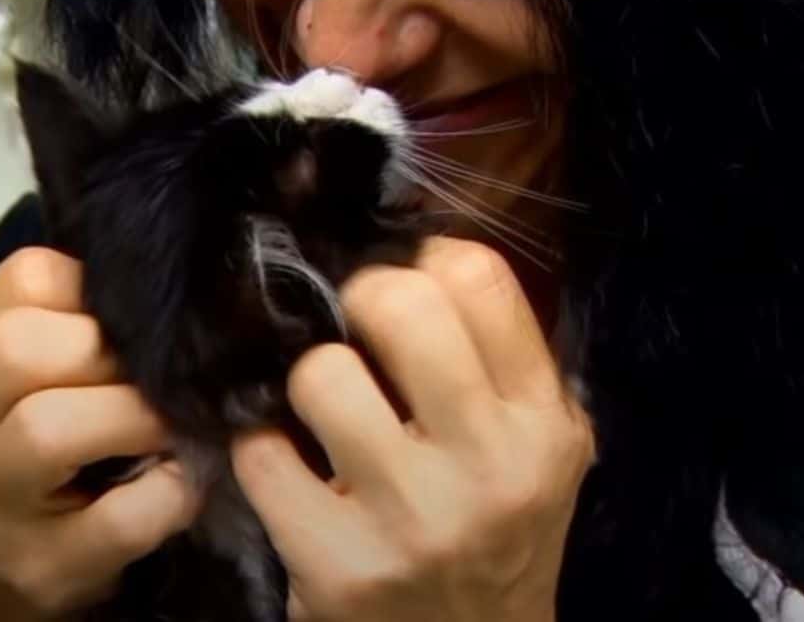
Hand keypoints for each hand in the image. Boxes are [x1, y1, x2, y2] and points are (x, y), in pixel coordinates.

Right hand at [0, 248, 200, 620]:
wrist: (8, 581)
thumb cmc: (38, 460)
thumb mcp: (22, 384)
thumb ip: (64, 327)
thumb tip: (160, 282)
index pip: (20, 280)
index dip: (91, 290)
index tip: (122, 323)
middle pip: (14, 348)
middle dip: (105, 351)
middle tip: (153, 375)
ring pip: (44, 429)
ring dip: (134, 415)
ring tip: (173, 424)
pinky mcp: (39, 569)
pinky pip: (116, 519)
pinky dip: (169, 493)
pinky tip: (183, 481)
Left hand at [231, 237, 592, 621]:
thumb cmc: (497, 532)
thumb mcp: (537, 447)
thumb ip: (498, 356)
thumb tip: (415, 237)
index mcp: (542, 424)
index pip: (478, 278)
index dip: (423, 256)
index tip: (404, 278)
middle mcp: (489, 467)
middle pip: (400, 304)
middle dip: (358, 298)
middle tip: (351, 327)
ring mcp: (413, 519)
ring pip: (320, 373)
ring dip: (306, 381)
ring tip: (321, 409)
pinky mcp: (338, 567)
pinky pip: (262, 453)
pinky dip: (262, 449)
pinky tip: (287, 465)